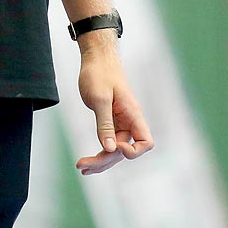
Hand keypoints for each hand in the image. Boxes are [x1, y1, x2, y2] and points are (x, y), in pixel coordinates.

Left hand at [73, 37, 153, 174]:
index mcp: (133, 114)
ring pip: (115, 151)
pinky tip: (86, 163)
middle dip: (105, 161)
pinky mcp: (111, 123)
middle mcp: (130, 122)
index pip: (146, 142)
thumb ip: (105, 124)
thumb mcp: (100, 98)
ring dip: (100, 162)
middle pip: (125, 152)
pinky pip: (108, 144)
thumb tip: (110, 148)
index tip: (114, 147)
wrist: (97, 59)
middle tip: (81, 164)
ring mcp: (121, 124)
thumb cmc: (99, 73)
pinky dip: (99, 153)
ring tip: (81, 168)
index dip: (133, 152)